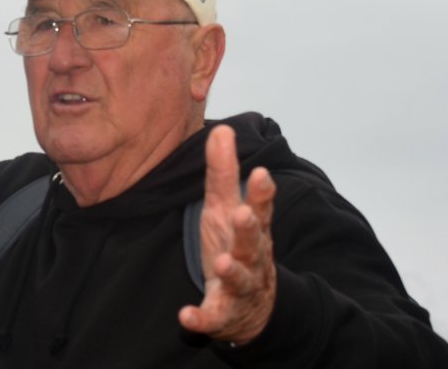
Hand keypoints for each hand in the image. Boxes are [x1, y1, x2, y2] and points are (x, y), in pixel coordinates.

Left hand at [178, 125, 277, 345]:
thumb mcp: (226, 207)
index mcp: (251, 229)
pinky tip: (186, 316)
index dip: (261, 193)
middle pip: (254, 242)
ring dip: (231, 271)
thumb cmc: (236, 245)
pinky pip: (212, 317)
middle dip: (250, 229)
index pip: (259, 208)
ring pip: (239, 279)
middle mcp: (251, 256)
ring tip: (220, 263)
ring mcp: (239, 286)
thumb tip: (221, 129)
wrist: (252, 306)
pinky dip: (201, 318)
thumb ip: (224, 171)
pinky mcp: (222, 313)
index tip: (261, 173)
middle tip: (244, 214)